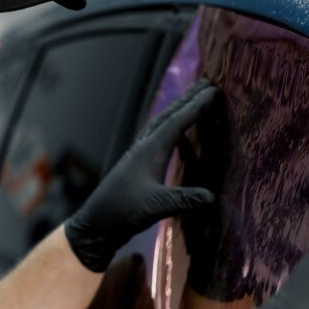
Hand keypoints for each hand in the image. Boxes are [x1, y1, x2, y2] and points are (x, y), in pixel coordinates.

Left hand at [64, 79, 217, 272]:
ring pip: (161, 125)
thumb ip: (184, 200)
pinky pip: (157, 138)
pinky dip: (170, 130)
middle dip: (187, 100)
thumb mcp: (155, 206)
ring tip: (193, 101)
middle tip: (206, 84)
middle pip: (168, 116)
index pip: (176, 121)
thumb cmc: (121, 212)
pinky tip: (176, 136)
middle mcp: (143, 147)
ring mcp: (138, 155)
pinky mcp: (136, 166)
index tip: (212, 90)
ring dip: (178, 111)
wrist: (95, 225)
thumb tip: (213, 196)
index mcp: (149, 150)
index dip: (195, 106)